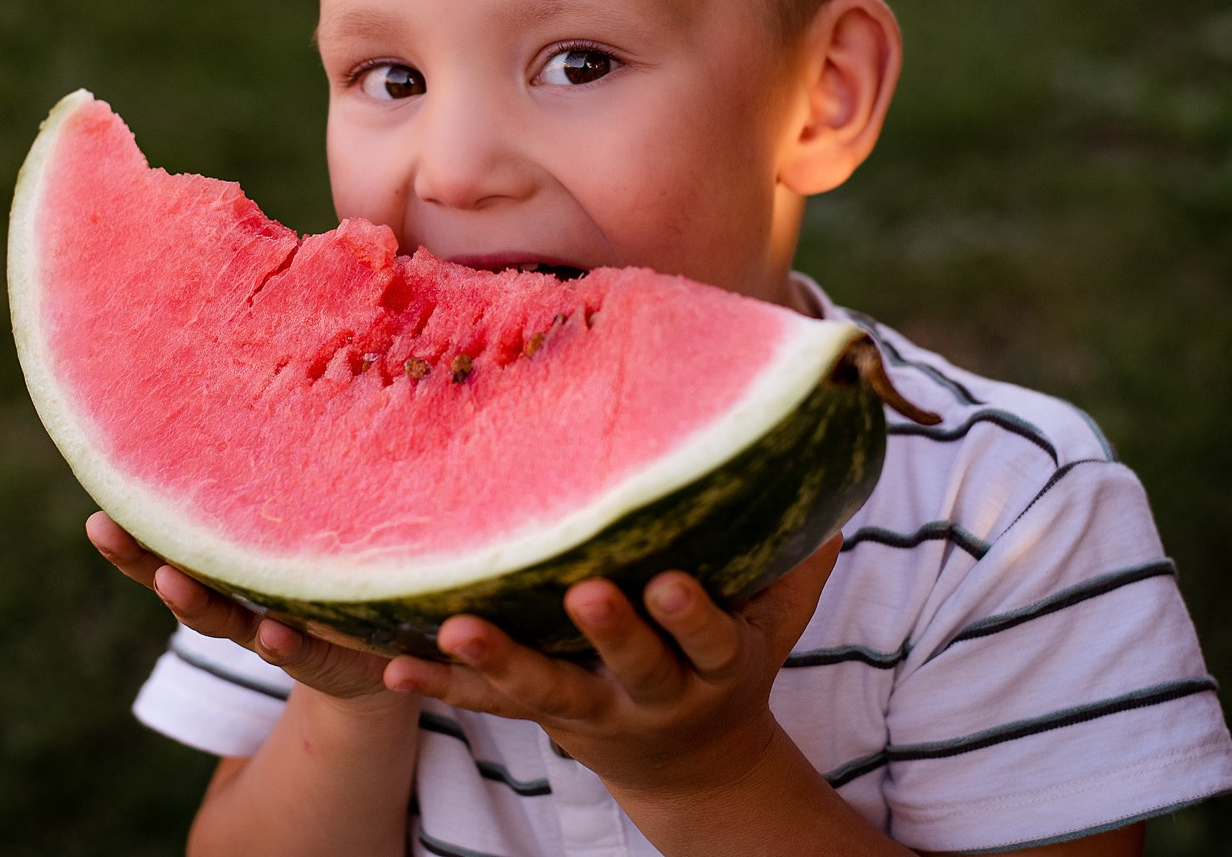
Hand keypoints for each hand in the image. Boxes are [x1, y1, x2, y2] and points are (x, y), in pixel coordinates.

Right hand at [87, 511, 397, 700]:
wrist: (382, 661)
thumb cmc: (334, 579)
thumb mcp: (306, 533)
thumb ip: (280, 498)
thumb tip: (258, 407)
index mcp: (231, 572)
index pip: (171, 550)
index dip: (132, 538)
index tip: (94, 515)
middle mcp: (241, 603)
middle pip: (181, 583)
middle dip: (143, 559)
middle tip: (108, 533)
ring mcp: (273, 630)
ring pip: (227, 619)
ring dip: (195, 603)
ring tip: (174, 583)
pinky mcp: (319, 655)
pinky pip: (299, 650)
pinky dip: (283, 644)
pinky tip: (274, 632)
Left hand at [383, 535, 842, 797]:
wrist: (693, 766)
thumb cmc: (729, 660)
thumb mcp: (776, 623)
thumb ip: (799, 558)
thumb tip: (835, 466)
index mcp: (716, 666)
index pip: (712, 639)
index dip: (693, 615)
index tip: (673, 580)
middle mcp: (655, 695)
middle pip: (634, 667)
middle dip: (612, 632)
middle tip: (583, 594)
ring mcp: (593, 711)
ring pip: (546, 691)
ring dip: (502, 659)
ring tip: (458, 626)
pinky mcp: (542, 717)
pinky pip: (487, 703)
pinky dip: (444, 683)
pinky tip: (396, 661)